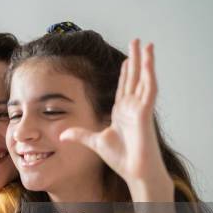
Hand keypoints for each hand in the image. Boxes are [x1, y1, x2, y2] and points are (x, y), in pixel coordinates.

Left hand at [60, 39, 171, 194]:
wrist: (136, 172)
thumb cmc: (122, 159)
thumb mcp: (95, 143)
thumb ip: (80, 135)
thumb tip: (62, 135)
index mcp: (122, 113)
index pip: (124, 86)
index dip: (126, 72)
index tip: (126, 58)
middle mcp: (133, 107)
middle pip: (134, 78)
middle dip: (135, 59)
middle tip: (137, 40)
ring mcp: (141, 109)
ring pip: (144, 79)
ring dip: (145, 61)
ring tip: (147, 44)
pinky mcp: (146, 113)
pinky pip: (149, 90)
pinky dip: (149, 74)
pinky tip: (149, 61)